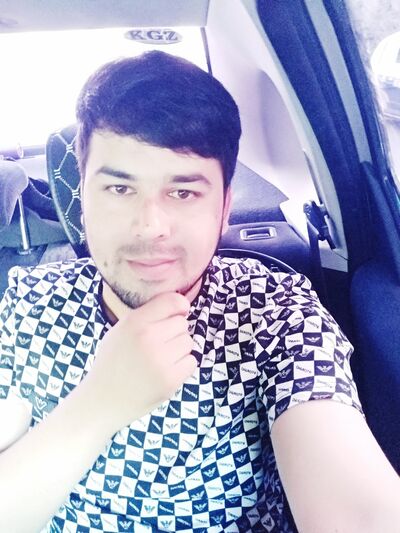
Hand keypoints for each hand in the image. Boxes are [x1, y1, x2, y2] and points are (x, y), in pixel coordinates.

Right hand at [83, 292, 196, 431]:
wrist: (102, 400)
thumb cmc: (113, 362)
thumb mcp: (120, 330)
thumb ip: (146, 316)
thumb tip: (180, 306)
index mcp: (134, 322)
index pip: (172, 301)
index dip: (179, 306)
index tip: (178, 313)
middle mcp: (148, 337)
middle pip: (182, 323)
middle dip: (175, 332)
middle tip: (159, 344)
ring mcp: (160, 360)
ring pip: (188, 342)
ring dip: (179, 349)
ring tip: (160, 359)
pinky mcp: (170, 380)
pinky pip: (191, 362)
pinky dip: (182, 366)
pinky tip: (166, 370)